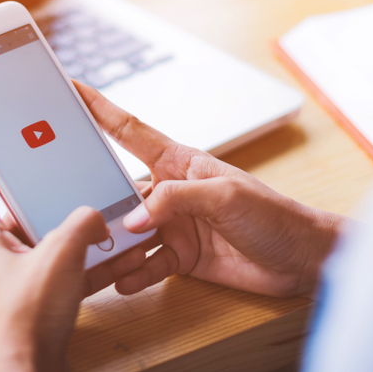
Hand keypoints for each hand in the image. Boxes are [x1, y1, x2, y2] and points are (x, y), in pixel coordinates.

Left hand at [0, 117, 147, 371]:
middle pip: (11, 193)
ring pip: (45, 226)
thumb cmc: (24, 323)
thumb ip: (82, 224)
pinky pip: (65, 257)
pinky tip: (112, 248)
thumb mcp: (60, 258)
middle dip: (31, 170)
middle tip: (42, 143)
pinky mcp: (38, 287)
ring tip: (94, 200)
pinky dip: (87, 252)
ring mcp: (16, 266)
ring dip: (70, 216)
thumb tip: (97, 216)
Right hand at [75, 81, 344, 297]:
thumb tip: (132, 219)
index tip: (71, 90)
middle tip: (69, 202)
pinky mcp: (181, 257)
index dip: (100, 109)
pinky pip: (146, 265)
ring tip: (96, 253)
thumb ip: (175, 201)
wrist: (302, 260)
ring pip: (129, 232)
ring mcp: (174, 225)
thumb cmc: (274, 215)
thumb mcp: (224, 196)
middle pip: (120, 188)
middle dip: (95, 195)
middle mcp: (171, 191)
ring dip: (113, 244)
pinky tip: (121, 281)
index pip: (130, 131)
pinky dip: (132, 274)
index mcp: (180, 162)